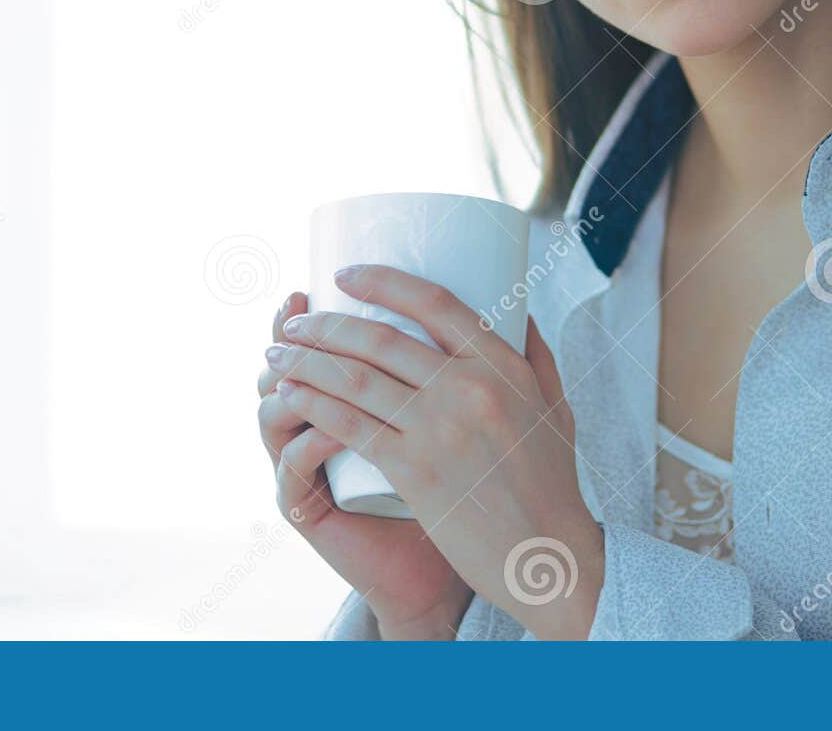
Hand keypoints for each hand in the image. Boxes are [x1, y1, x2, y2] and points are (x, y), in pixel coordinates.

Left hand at [269, 264, 604, 639]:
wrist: (546, 555)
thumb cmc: (551, 483)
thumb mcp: (555, 407)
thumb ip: (536, 356)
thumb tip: (519, 309)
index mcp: (502, 366)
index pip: (434, 302)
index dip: (382, 281)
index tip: (344, 276)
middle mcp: (469, 389)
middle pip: (380, 338)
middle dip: (325, 324)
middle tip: (295, 322)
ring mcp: (439, 429)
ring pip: (355, 379)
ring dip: (306, 360)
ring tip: (276, 353)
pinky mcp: (415, 472)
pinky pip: (350, 426)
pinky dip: (314, 404)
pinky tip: (289, 394)